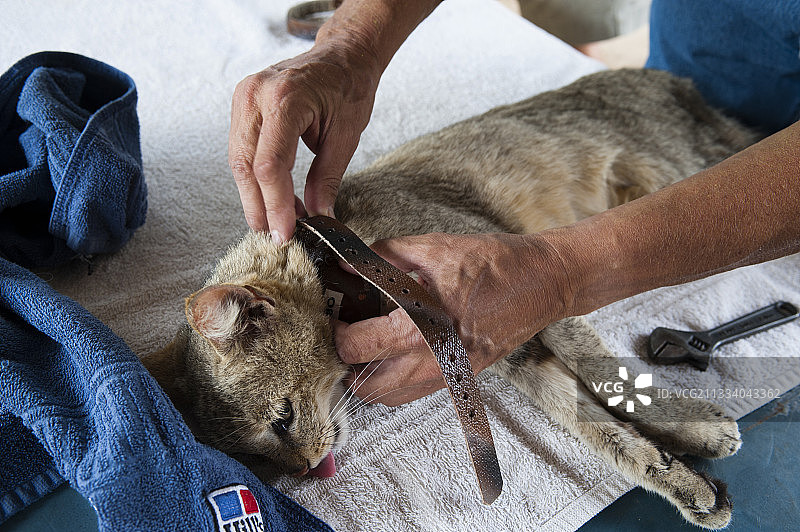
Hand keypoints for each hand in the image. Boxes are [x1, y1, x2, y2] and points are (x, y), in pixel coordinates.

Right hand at [228, 44, 379, 240]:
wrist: (342, 55)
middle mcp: (256, 95)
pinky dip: (254, 177)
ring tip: (275, 221)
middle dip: (259, 207)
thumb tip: (318, 216)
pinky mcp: (242, 104)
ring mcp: (244, 96)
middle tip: (274, 236)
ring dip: (254, 196)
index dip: (275, 204)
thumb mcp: (346, 136)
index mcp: (286, 99)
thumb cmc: (349, 88)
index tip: (285, 232)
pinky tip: (272, 197)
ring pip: (238, 161)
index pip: (270, 165)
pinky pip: (241, 149)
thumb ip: (327, 178)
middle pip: (245, 166)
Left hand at [334, 232, 570, 404]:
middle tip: (343, 334)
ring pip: (389, 397)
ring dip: (369, 376)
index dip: (334, 334)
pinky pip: (414, 392)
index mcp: (422, 327)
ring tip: (366, 343)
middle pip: (367, 387)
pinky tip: (394, 351)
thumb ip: (382, 256)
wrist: (543, 282)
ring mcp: (449, 374)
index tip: (331, 318)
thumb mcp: (433, 248)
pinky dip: (395, 380)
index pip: (357, 347)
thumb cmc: (494, 264)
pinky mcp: (460, 377)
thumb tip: (347, 263)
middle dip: (347, 364)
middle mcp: (434, 360)